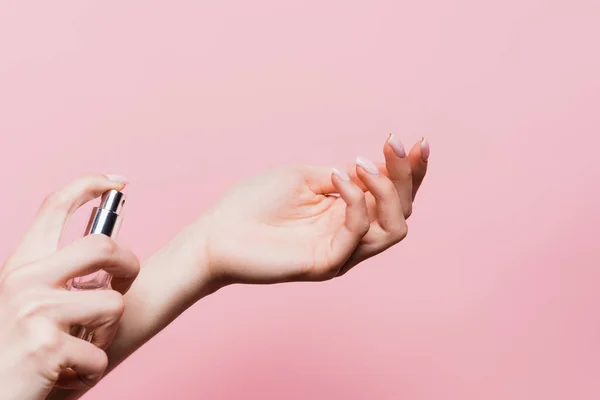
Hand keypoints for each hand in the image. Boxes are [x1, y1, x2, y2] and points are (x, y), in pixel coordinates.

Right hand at [0, 175, 139, 398]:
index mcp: (21, 267)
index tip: (118, 180)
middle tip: (125, 285)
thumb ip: (58, 280)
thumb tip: (108, 260)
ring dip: (106, 334)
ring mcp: (35, 312)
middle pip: (103, 246)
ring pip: (113, 305)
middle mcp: (25, 281)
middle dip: (129, 266)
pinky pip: (101, 354)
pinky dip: (91, 370)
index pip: (54, 207)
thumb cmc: (12, 352)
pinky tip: (66, 375)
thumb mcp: (25, 305)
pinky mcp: (46, 346)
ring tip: (80, 349)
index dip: (88, 184)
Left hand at [199, 135, 428, 284]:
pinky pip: (359, 233)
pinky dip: (355, 201)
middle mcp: (350, 234)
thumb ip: (342, 175)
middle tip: (394, 143)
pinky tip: (337, 178)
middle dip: (405, 175)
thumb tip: (374, 167)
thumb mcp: (305, 177)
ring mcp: (341, 252)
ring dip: (386, 189)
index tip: (418, 142)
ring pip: (394, 227)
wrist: (216, 233)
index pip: (392, 196)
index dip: (410, 172)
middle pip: (402, 210)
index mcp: (346, 213)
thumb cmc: (254, 203)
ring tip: (362, 163)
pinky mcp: (327, 263)